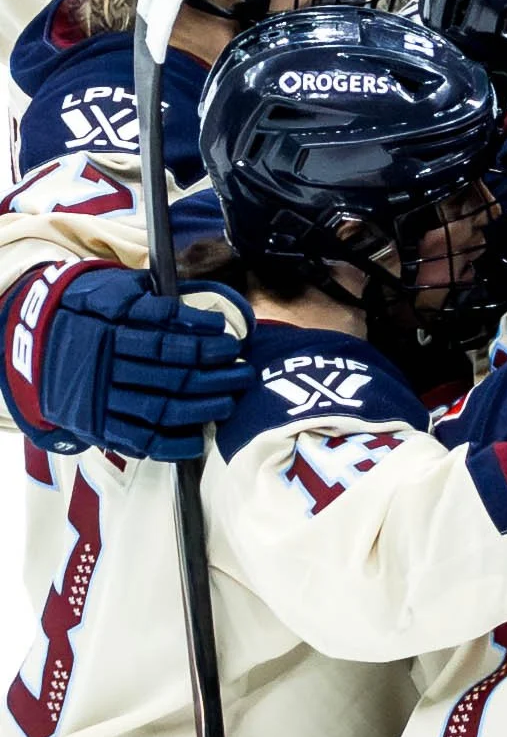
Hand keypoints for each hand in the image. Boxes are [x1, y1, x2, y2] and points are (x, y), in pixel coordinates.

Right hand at [0, 260, 253, 459]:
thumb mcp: (112, 292)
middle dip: (214, 377)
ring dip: (201, 409)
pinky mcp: (95, 425)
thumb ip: (153, 302)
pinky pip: (136, 440)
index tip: (229, 340)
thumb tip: (202, 315)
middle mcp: (104, 367)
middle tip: (244, 374)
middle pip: (169, 376)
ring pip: (158, 409)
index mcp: (108, 331)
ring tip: (230, 403)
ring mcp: (99, 399)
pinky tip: (198, 439)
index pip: (162, 340)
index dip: (200, 342)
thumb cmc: (89, 313)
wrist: (33, 345)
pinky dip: (170, 444)